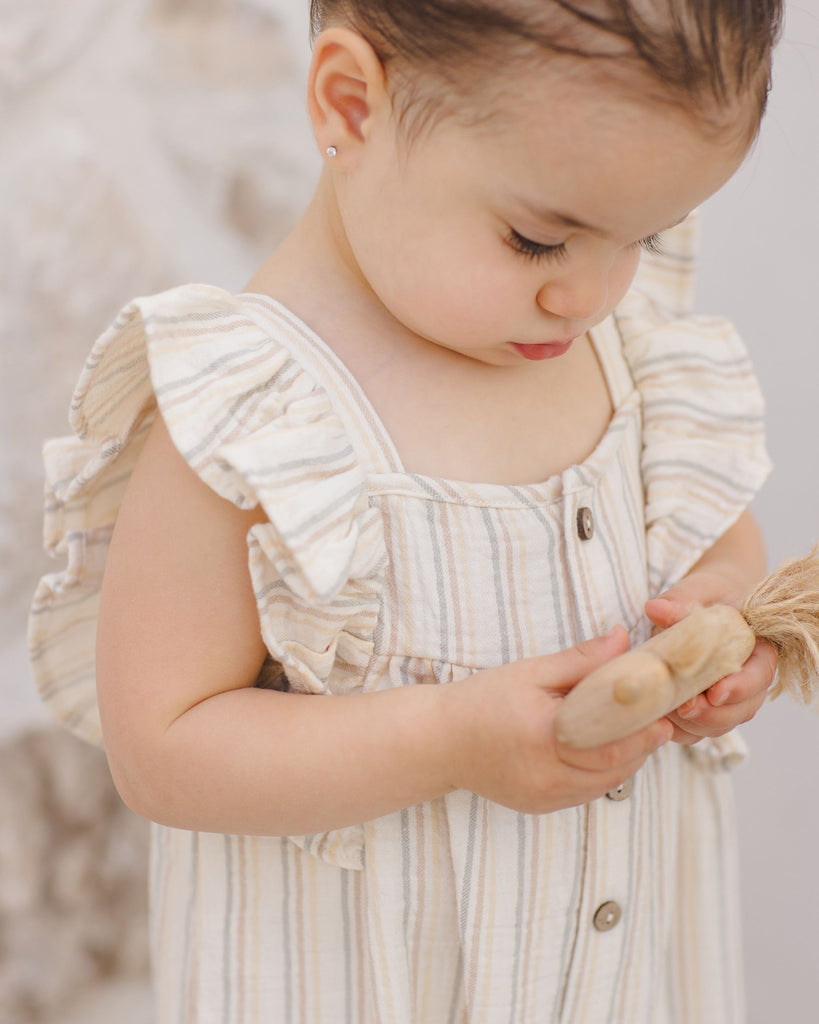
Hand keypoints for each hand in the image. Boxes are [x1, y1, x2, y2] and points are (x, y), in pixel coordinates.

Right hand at [444, 628, 672, 813]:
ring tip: (639, 735)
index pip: (613, 741)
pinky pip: (585, 793)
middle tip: (662, 722)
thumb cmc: (481, 701)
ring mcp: (544, 796)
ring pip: (604, 783)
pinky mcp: (540, 806)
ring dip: (626, 761)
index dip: (645, 730)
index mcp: (546, 737)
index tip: (666, 712)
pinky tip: (606, 751)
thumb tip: (624, 638)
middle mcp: (547, 775)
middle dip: (643, 745)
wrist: (438, 742)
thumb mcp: (529, 672)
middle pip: (615, 767)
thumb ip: (580, 660)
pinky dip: (603, 774)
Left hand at [645, 570, 777, 744]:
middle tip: (685, 708)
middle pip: (742, 709)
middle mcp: (748, 680)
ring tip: (666, 712)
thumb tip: (655, 609)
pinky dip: (677, 730)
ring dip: (694, 725)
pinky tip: (657, 720)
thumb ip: (681, 600)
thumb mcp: (697, 591)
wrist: (702, 605)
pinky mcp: (702, 710)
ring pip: (719, 725)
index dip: (740, 687)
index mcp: (759, 649)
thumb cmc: (707, 596)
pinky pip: (694, 731)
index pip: (759, 674)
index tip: (715, 692)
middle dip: (714, 714)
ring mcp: (727, 700)